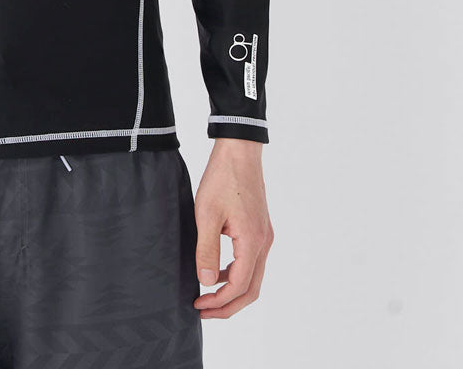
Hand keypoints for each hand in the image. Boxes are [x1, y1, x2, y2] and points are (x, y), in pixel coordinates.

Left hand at [192, 138, 273, 319]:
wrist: (239, 151)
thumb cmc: (222, 178)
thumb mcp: (206, 213)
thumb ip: (207, 250)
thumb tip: (207, 282)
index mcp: (252, 241)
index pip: (239, 286)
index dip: (219, 301)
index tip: (197, 304)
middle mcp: (264, 242)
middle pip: (251, 289)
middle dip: (228, 305)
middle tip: (203, 311)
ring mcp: (264, 236)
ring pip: (253, 276)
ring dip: (232, 290)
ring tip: (207, 294)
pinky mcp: (260, 228)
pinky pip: (251, 261)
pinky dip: (236, 272)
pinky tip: (217, 270)